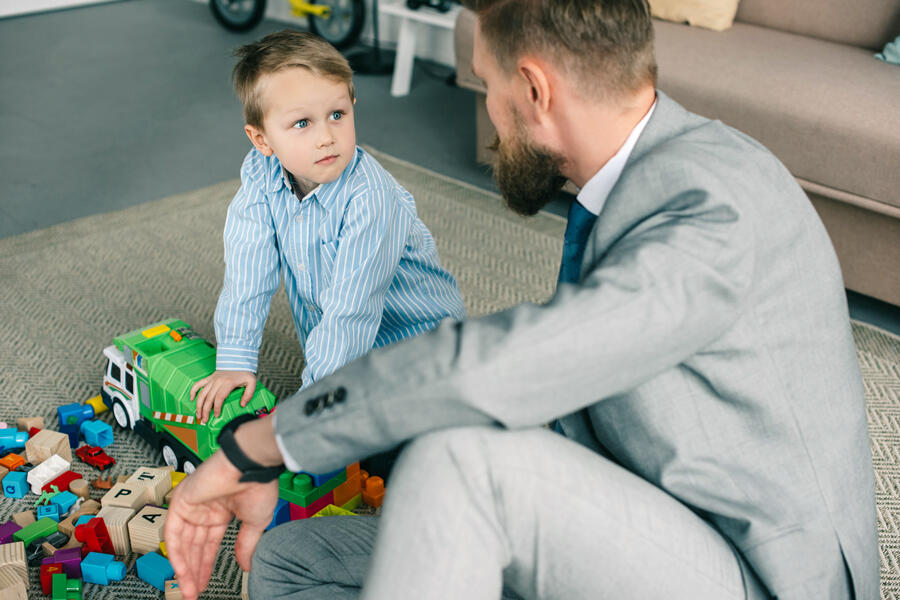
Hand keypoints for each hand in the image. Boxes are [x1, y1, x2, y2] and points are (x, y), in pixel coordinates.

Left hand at [164, 450, 278, 599]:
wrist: (251, 465)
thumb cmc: (258, 485)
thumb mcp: (255, 524)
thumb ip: (246, 546)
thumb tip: (247, 566)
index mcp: (221, 511)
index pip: (208, 544)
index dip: (206, 565)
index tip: (205, 583)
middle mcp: (204, 509)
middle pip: (193, 546)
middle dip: (194, 571)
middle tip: (193, 592)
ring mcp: (191, 505)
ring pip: (182, 542)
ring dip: (184, 568)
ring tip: (189, 589)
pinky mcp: (181, 501)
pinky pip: (173, 533)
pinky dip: (176, 553)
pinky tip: (182, 571)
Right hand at [191, 370, 256, 423]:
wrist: (238, 361)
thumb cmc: (245, 373)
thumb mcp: (252, 382)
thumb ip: (249, 394)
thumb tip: (242, 405)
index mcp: (228, 383)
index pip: (219, 398)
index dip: (216, 408)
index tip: (216, 416)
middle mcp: (218, 381)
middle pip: (209, 398)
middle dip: (205, 410)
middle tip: (204, 420)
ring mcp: (212, 379)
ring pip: (202, 393)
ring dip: (199, 405)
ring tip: (198, 415)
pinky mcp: (209, 378)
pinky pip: (198, 384)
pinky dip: (193, 391)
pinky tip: (191, 399)